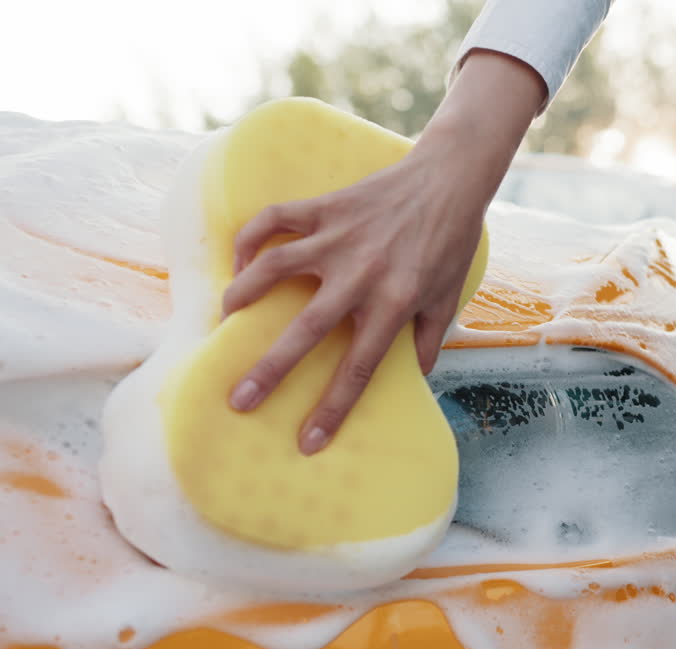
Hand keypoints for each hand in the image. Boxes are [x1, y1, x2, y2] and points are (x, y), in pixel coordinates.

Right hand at [222, 50, 546, 454]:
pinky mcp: (326, 206)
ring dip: (243, 295)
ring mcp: (339, 237)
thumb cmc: (450, 242)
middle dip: (269, 370)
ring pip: (275, 268)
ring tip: (225, 321)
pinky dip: (249, 239)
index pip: (359, 368)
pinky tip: (238, 263)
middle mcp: (362, 274)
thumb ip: (429, 340)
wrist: (450, 179)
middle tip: (237, 401)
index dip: (333, 408)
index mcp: (395, 303)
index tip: (308, 442)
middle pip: (306, 330)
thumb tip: (417, 379)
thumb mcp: (447, 298)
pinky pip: (274, 220)